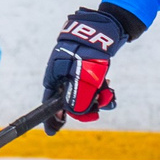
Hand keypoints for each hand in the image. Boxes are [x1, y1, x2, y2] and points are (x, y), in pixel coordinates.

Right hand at [43, 7, 128, 133]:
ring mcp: (75, 72)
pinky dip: (101, 90)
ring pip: (84, 94)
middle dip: (87, 107)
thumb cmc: (89, 51)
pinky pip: (92, 87)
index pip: (49, 102)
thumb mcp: (85, 77)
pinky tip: (109, 88)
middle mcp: (62, 75)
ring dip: (97, 98)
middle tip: (101, 105)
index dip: (52, 118)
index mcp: (54, 76)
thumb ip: (79, 97)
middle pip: (71, 101)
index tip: (52, 131)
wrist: (104, 27)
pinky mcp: (88, 69)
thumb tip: (74, 113)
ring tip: (109, 93)